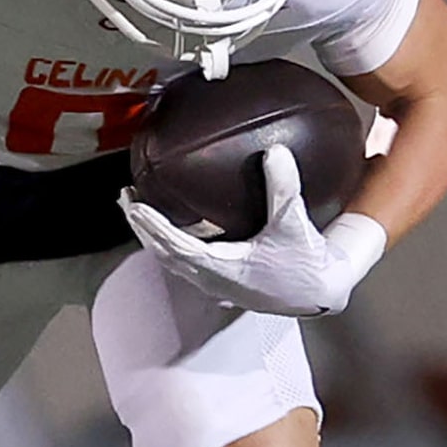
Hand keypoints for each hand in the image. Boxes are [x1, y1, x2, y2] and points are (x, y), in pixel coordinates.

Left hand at [121, 143, 386, 317]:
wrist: (321, 294)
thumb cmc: (305, 264)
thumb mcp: (294, 223)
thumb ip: (283, 188)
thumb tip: (275, 152)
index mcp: (220, 268)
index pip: (173, 245)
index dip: (151, 226)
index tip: (133, 205)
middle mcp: (210, 279)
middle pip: (161, 253)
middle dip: (141, 226)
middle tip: (126, 197)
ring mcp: (213, 283)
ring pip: (171, 259)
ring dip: (152, 234)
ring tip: (139, 208)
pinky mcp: (221, 281)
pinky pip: (184, 261)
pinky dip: (170, 241)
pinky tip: (171, 225)